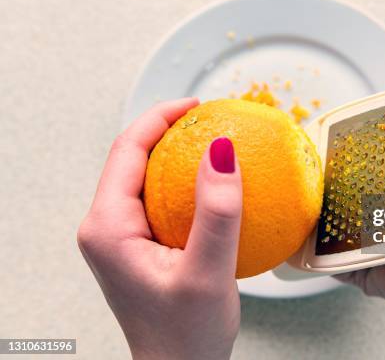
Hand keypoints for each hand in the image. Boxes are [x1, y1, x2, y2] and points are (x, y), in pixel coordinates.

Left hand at [77, 98, 242, 359]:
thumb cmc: (186, 338)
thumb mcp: (208, 273)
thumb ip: (217, 212)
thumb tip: (222, 151)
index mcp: (107, 228)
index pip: (127, 150)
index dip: (160, 118)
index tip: (197, 106)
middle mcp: (106, 228)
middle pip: (132, 158)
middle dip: (169, 131)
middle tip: (209, 119)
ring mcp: (121, 237)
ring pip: (146, 177)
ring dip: (178, 156)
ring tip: (213, 143)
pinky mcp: (139, 244)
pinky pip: (158, 199)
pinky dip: (184, 183)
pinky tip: (213, 184)